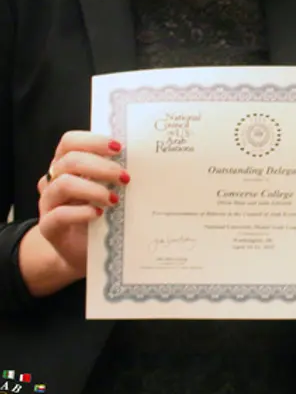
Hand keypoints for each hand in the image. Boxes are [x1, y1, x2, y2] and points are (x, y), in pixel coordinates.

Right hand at [35, 132, 128, 277]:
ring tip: (115, 199)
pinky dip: (81, 212)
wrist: (88, 252)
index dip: (93, 141)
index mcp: (68, 166)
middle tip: (125, 177)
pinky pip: (58, 215)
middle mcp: (54, 181)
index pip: (70, 142)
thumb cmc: (104, 215)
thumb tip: (150, 159)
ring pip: (63, 185)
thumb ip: (119, 174)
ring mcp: (49, 204)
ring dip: (93, 189)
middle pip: (70, 160)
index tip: (119, 148)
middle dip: (100, 166)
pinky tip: (98, 214)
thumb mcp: (112, 190)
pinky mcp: (48, 227)